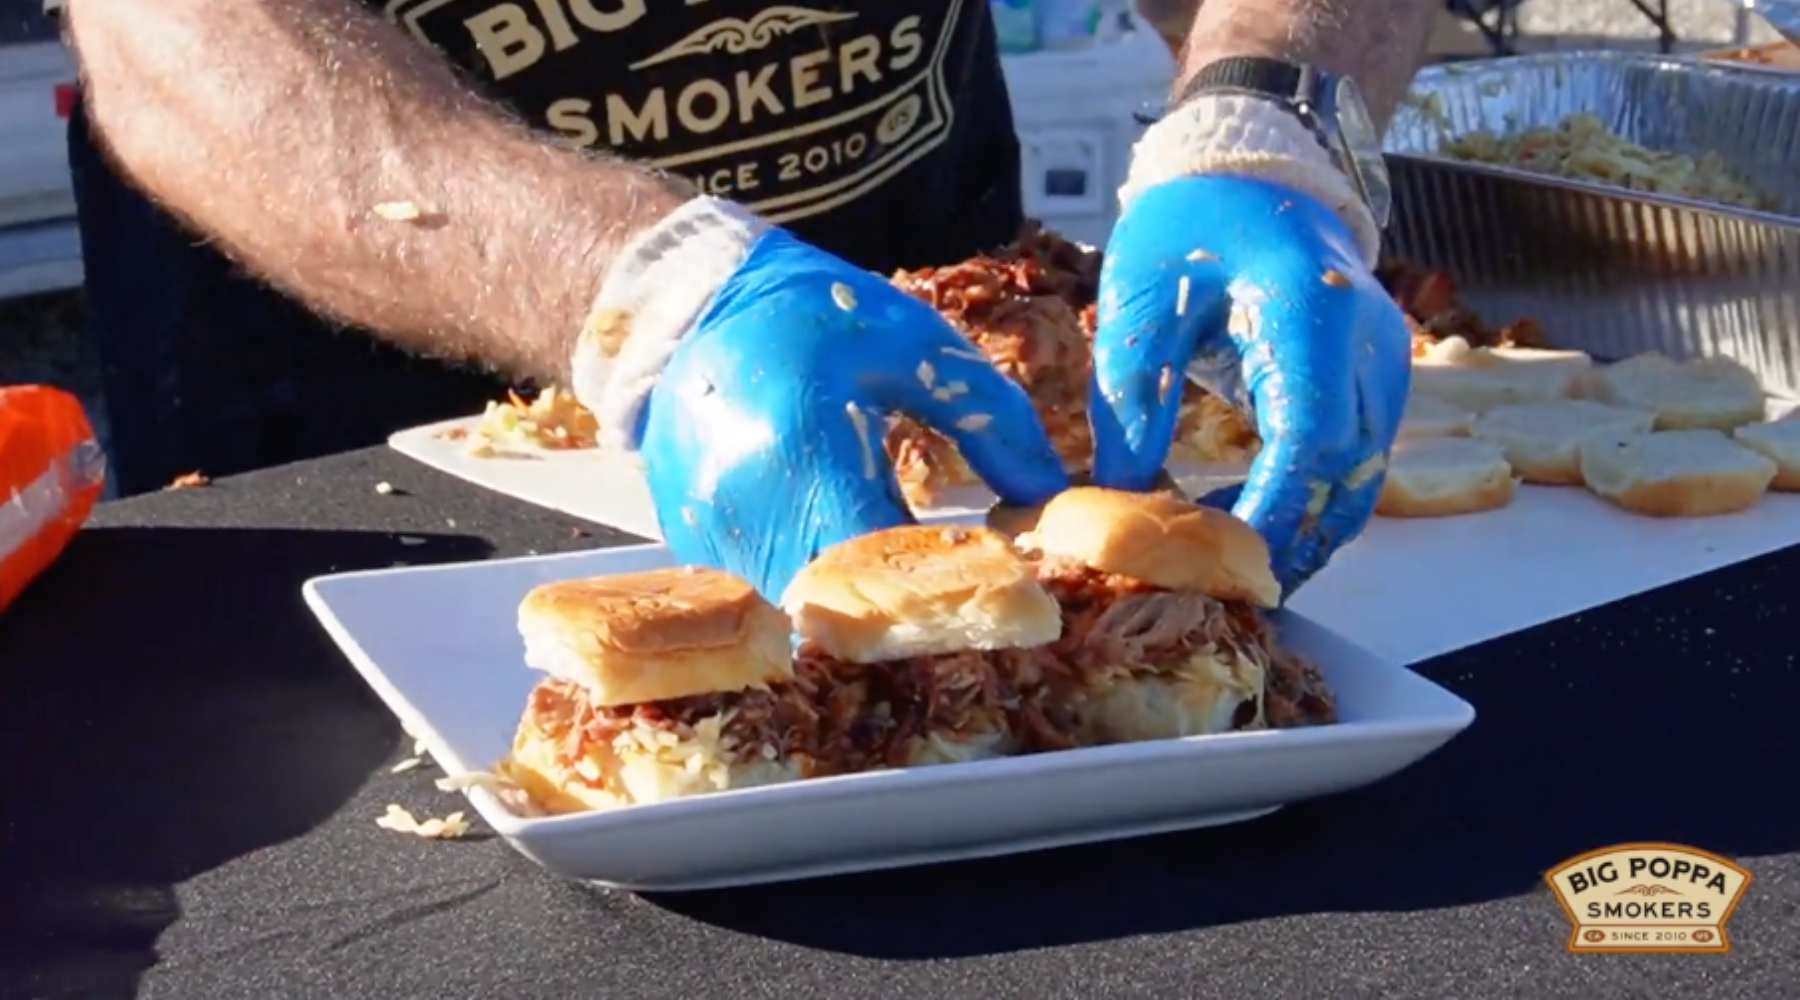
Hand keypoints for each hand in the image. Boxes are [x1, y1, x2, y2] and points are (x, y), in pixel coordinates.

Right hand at [637, 229, 1068, 599]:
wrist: (694, 302)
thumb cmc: (813, 314)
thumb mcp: (913, 344)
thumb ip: (989, 418)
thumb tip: (1050, 492)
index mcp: (806, 448)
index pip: (890, 560)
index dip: (951, 584)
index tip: (1004, 585)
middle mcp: (748, 505)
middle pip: (846, 603)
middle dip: (908, 605)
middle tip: (959, 592)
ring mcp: (710, 530)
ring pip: (805, 604)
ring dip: (860, 598)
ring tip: (906, 568)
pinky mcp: (692, 539)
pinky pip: (767, 585)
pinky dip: (815, 577)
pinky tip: (844, 544)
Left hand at [1089, 175, 1410, 596]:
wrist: (1253, 173)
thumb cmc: (1189, 227)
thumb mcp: (1140, 302)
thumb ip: (1132, 399)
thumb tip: (1118, 500)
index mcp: (1311, 312)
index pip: (1309, 437)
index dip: (1271, 510)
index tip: (1222, 562)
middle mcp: (1369, 342)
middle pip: (1347, 473)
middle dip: (1289, 540)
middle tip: (1222, 589)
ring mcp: (1387, 362)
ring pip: (1364, 479)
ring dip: (1307, 533)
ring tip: (1236, 573)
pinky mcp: (1380, 379)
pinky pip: (1362, 461)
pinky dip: (1316, 503)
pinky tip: (1257, 525)